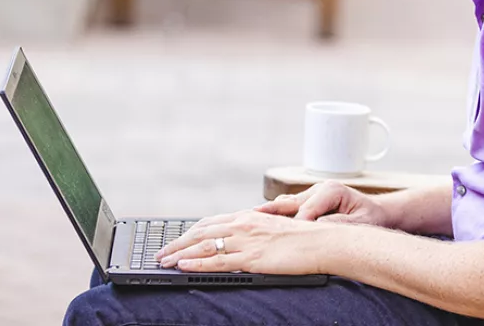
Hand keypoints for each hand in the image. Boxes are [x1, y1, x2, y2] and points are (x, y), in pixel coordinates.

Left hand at [155, 210, 330, 274]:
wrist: (322, 242)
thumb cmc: (303, 238)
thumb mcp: (274, 228)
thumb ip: (256, 231)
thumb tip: (241, 239)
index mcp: (249, 217)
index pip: (210, 222)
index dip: (190, 232)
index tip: (176, 240)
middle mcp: (244, 225)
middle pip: (201, 232)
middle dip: (178, 243)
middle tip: (161, 253)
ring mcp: (247, 241)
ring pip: (204, 246)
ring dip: (180, 254)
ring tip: (164, 261)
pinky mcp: (252, 258)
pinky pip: (218, 262)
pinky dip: (197, 264)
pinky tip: (183, 266)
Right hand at [255, 181, 392, 226]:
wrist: (376, 213)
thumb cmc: (370, 219)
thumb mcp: (358, 224)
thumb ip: (338, 225)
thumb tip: (316, 228)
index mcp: (331, 190)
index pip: (306, 210)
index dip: (295, 225)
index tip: (282, 239)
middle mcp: (318, 189)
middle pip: (288, 204)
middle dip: (269, 216)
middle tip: (249, 225)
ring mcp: (310, 194)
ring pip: (284, 205)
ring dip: (267, 215)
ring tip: (245, 223)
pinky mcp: (306, 202)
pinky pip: (286, 209)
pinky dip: (273, 216)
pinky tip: (256, 224)